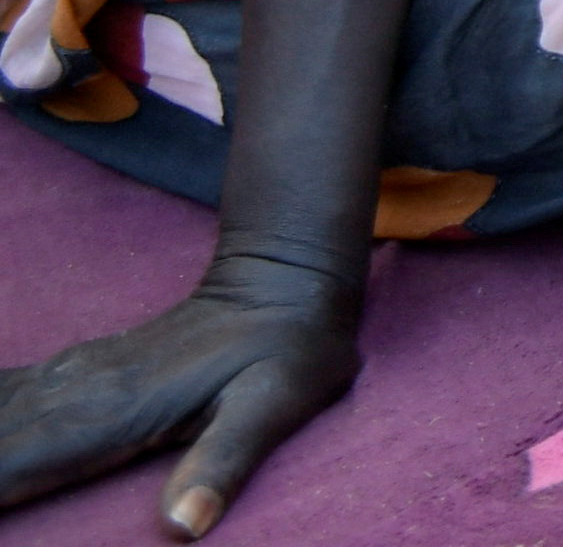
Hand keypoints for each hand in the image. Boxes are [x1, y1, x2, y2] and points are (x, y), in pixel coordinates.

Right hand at [0, 255, 363, 535]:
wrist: (288, 286)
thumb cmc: (287, 356)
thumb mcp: (274, 407)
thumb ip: (224, 463)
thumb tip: (183, 528)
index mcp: (108, 415)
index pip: (9, 466)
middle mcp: (75, 394)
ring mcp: (72, 379)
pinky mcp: (77, 373)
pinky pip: (4, 394)